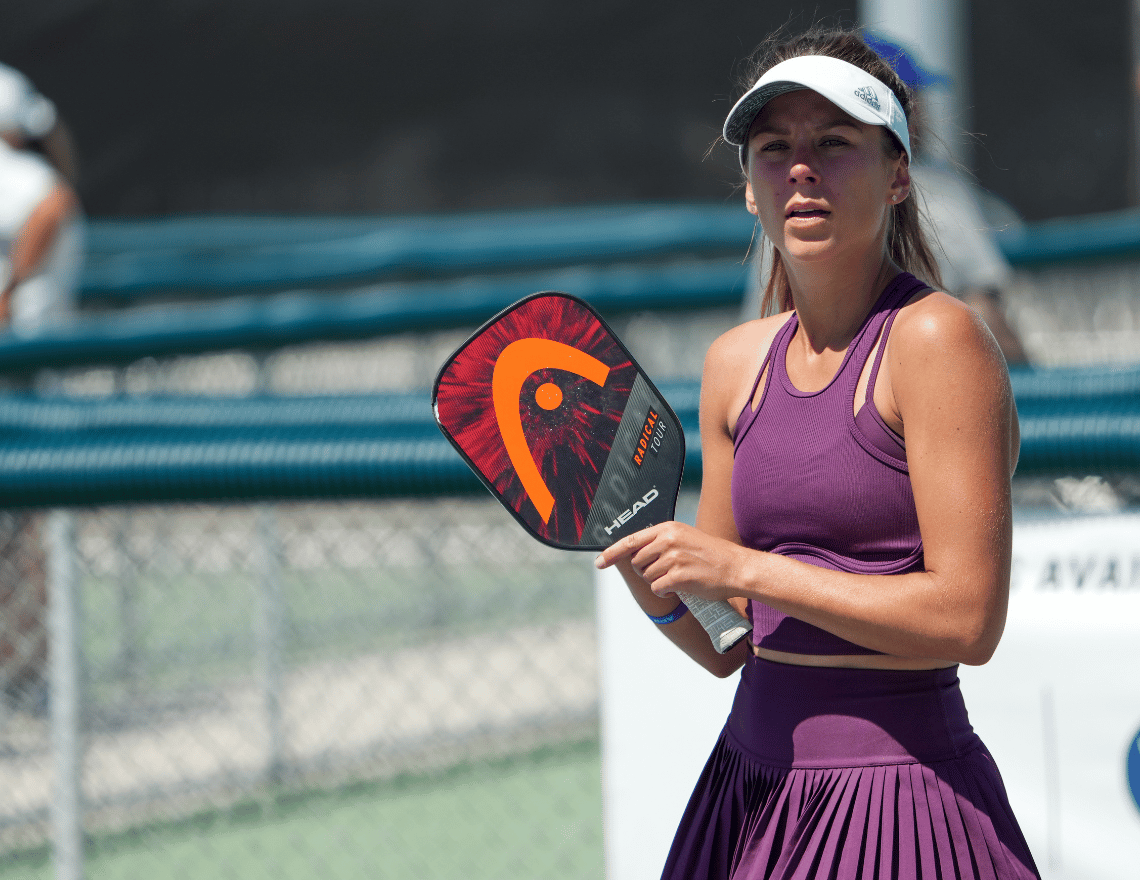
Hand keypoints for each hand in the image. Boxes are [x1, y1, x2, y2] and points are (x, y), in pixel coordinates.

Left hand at [595, 521, 743, 600]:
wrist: (735, 567)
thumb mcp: (684, 537)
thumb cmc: (710, 555)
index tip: (599, 562)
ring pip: (647, 576)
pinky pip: (657, 588)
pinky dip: (666, 591)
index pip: (631, 540)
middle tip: (666, 570)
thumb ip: (660, 541)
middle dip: (646, 570)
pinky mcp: (678, 576)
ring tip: (679, 576)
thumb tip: (634, 552)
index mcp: (668, 528)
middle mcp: (668, 540)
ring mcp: (673, 558)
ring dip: (659, 581)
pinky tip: (680, 586)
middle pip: (637, 562)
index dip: (612, 553)